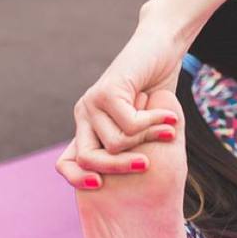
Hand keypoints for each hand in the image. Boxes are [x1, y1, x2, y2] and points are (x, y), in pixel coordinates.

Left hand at [54, 87, 183, 189]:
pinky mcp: (108, 90)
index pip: (66, 163)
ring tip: (167, 129)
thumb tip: (133, 190)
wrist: (160, 47)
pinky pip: (131, 125)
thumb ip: (135, 150)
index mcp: (88, 127)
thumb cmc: (155, 90)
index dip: (77, 179)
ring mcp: (93, 101)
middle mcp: (84, 114)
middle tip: (146, 164)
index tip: (99, 185)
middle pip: (87, 159)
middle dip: (118, 168)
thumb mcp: (143, 128)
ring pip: (114, 145)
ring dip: (147, 140)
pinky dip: (156, 123)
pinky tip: (170, 117)